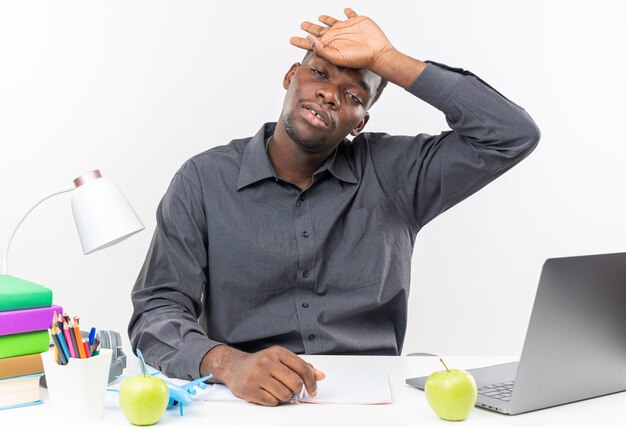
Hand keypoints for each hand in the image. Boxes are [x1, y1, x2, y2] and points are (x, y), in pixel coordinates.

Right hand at [201, 345, 324, 405]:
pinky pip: (272, 402)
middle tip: (293, 390)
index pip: (302, 367)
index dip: (311, 381)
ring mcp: (257, 375)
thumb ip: (301, 367)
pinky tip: (268, 394)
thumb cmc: (261, 363)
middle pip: (295, 383)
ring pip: (285, 394)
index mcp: (277, 352)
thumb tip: (320, 376)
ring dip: (285, 397)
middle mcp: (267, 361)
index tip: (313, 390)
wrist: (234, 367)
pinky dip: (273, 401)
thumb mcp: (281, 359)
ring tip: (278, 391)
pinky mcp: (250, 389)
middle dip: (297, 390)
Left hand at [290, 8, 394, 70]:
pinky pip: (351, 14)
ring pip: (332, 22)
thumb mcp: (335, 56)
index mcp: (329, 44)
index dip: (300, 41)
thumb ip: (320, 49)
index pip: (310, 43)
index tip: (291, 39)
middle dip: (310, 28)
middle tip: (302, 25)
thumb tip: (308, 39)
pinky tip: (345, 10)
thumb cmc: (357, 58)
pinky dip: (348, 12)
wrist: (376, 53)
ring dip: (326, 19)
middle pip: (319, 31)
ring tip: (320, 17)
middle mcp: (335, 36)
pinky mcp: (357, 21)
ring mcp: (346, 28)